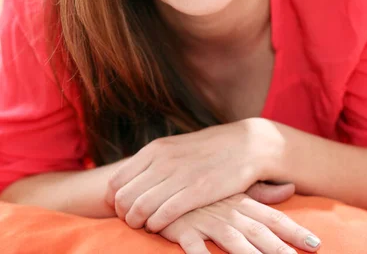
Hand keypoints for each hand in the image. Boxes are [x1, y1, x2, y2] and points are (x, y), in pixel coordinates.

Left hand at [106, 119, 280, 231]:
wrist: (246, 145)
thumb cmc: (207, 150)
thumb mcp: (175, 148)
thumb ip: (152, 163)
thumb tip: (127, 181)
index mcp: (154, 149)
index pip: (116, 181)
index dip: (115, 201)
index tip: (124, 208)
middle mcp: (162, 161)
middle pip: (124, 198)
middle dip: (124, 215)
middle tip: (134, 221)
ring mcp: (179, 175)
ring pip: (139, 209)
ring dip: (138, 224)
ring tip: (147, 226)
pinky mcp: (196, 191)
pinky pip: (163, 215)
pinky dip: (157, 226)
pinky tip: (162, 226)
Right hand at [159, 191, 320, 253]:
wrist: (166, 182)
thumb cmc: (205, 191)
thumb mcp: (235, 190)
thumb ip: (262, 193)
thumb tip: (290, 188)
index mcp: (242, 203)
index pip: (273, 218)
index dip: (293, 231)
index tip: (315, 243)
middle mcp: (229, 212)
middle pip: (258, 232)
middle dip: (279, 248)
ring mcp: (207, 220)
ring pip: (232, 241)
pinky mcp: (184, 229)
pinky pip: (194, 247)